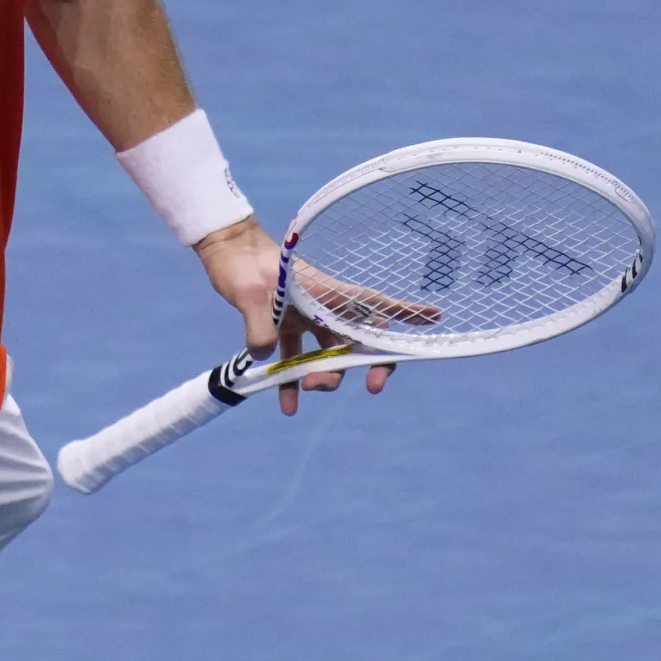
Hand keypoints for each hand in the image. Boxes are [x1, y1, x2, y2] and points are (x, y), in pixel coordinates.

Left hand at [192, 218, 394, 418]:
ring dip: (324, 377)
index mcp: (329, 293)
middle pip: (356, 340)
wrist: (227, 253)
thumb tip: (265, 357)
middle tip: (370, 387)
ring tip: (306, 392)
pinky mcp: (284, 326)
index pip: (376, 304)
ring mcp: (305, 318)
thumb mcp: (252, 293)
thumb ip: (260, 325)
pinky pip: (294, 359)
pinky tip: (288, 407)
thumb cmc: (246, 265)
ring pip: (327, 355)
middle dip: (366, 365)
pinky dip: (291, 383)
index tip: (434, 319)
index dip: (406, 312)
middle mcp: (324, 307)